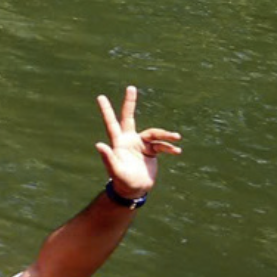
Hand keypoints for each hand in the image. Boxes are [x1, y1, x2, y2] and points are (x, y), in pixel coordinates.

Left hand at [95, 86, 180, 200]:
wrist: (135, 190)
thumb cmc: (122, 181)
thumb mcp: (115, 170)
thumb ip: (108, 157)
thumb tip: (99, 144)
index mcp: (119, 142)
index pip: (112, 123)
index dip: (106, 110)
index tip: (100, 96)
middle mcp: (129, 140)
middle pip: (129, 117)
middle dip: (129, 103)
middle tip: (130, 87)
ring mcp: (141, 144)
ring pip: (154, 134)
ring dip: (165, 135)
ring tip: (177, 138)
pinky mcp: (151, 151)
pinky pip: (163, 145)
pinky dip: (170, 147)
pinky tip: (177, 151)